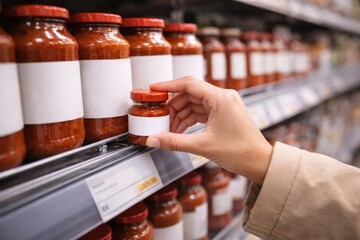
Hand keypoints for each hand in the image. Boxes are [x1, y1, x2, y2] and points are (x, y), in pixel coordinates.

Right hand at [146, 77, 272, 184]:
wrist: (260, 162)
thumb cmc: (240, 152)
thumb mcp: (202, 146)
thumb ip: (174, 141)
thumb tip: (153, 140)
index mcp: (220, 98)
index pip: (188, 83)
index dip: (168, 85)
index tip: (153, 89)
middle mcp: (223, 97)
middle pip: (190, 94)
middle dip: (173, 107)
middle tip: (159, 118)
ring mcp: (224, 104)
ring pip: (195, 103)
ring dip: (181, 115)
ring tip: (168, 129)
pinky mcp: (225, 113)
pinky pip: (202, 111)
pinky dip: (190, 119)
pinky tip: (180, 130)